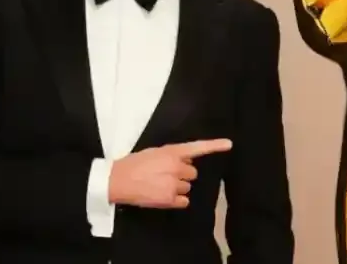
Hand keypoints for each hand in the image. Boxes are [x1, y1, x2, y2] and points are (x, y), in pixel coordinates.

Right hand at [108, 139, 232, 208]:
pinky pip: (184, 201)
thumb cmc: (134, 164)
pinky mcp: (169, 199)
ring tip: (159, 185)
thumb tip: (186, 161)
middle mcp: (176, 167)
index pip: (197, 148)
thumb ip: (172, 156)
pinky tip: (162, 196)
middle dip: (182, 175)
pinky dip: (176, 200)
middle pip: (192, 173)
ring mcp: (174, 184)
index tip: (229, 144)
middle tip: (165, 175)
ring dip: (177, 188)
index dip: (214, 145)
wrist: (117, 180)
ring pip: (187, 188)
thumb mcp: (154, 153)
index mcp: (172, 152)